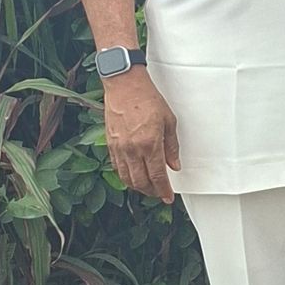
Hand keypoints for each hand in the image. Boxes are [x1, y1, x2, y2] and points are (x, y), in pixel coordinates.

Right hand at [103, 67, 180, 203]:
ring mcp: (119, 148)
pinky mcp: (110, 145)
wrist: (125, 87)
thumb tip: (174, 165)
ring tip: (148, 188)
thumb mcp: (169, 121)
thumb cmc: (148, 99)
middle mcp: (132, 150)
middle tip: (159, 194)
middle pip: (140, 181)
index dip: (163, 190)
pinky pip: (117, 168)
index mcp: (150, 144)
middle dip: (151, 191)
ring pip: (127, 177)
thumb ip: (171, 146)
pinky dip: (125, 176)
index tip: (168, 197)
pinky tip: (133, 176)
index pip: (157, 175)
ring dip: (138, 186)